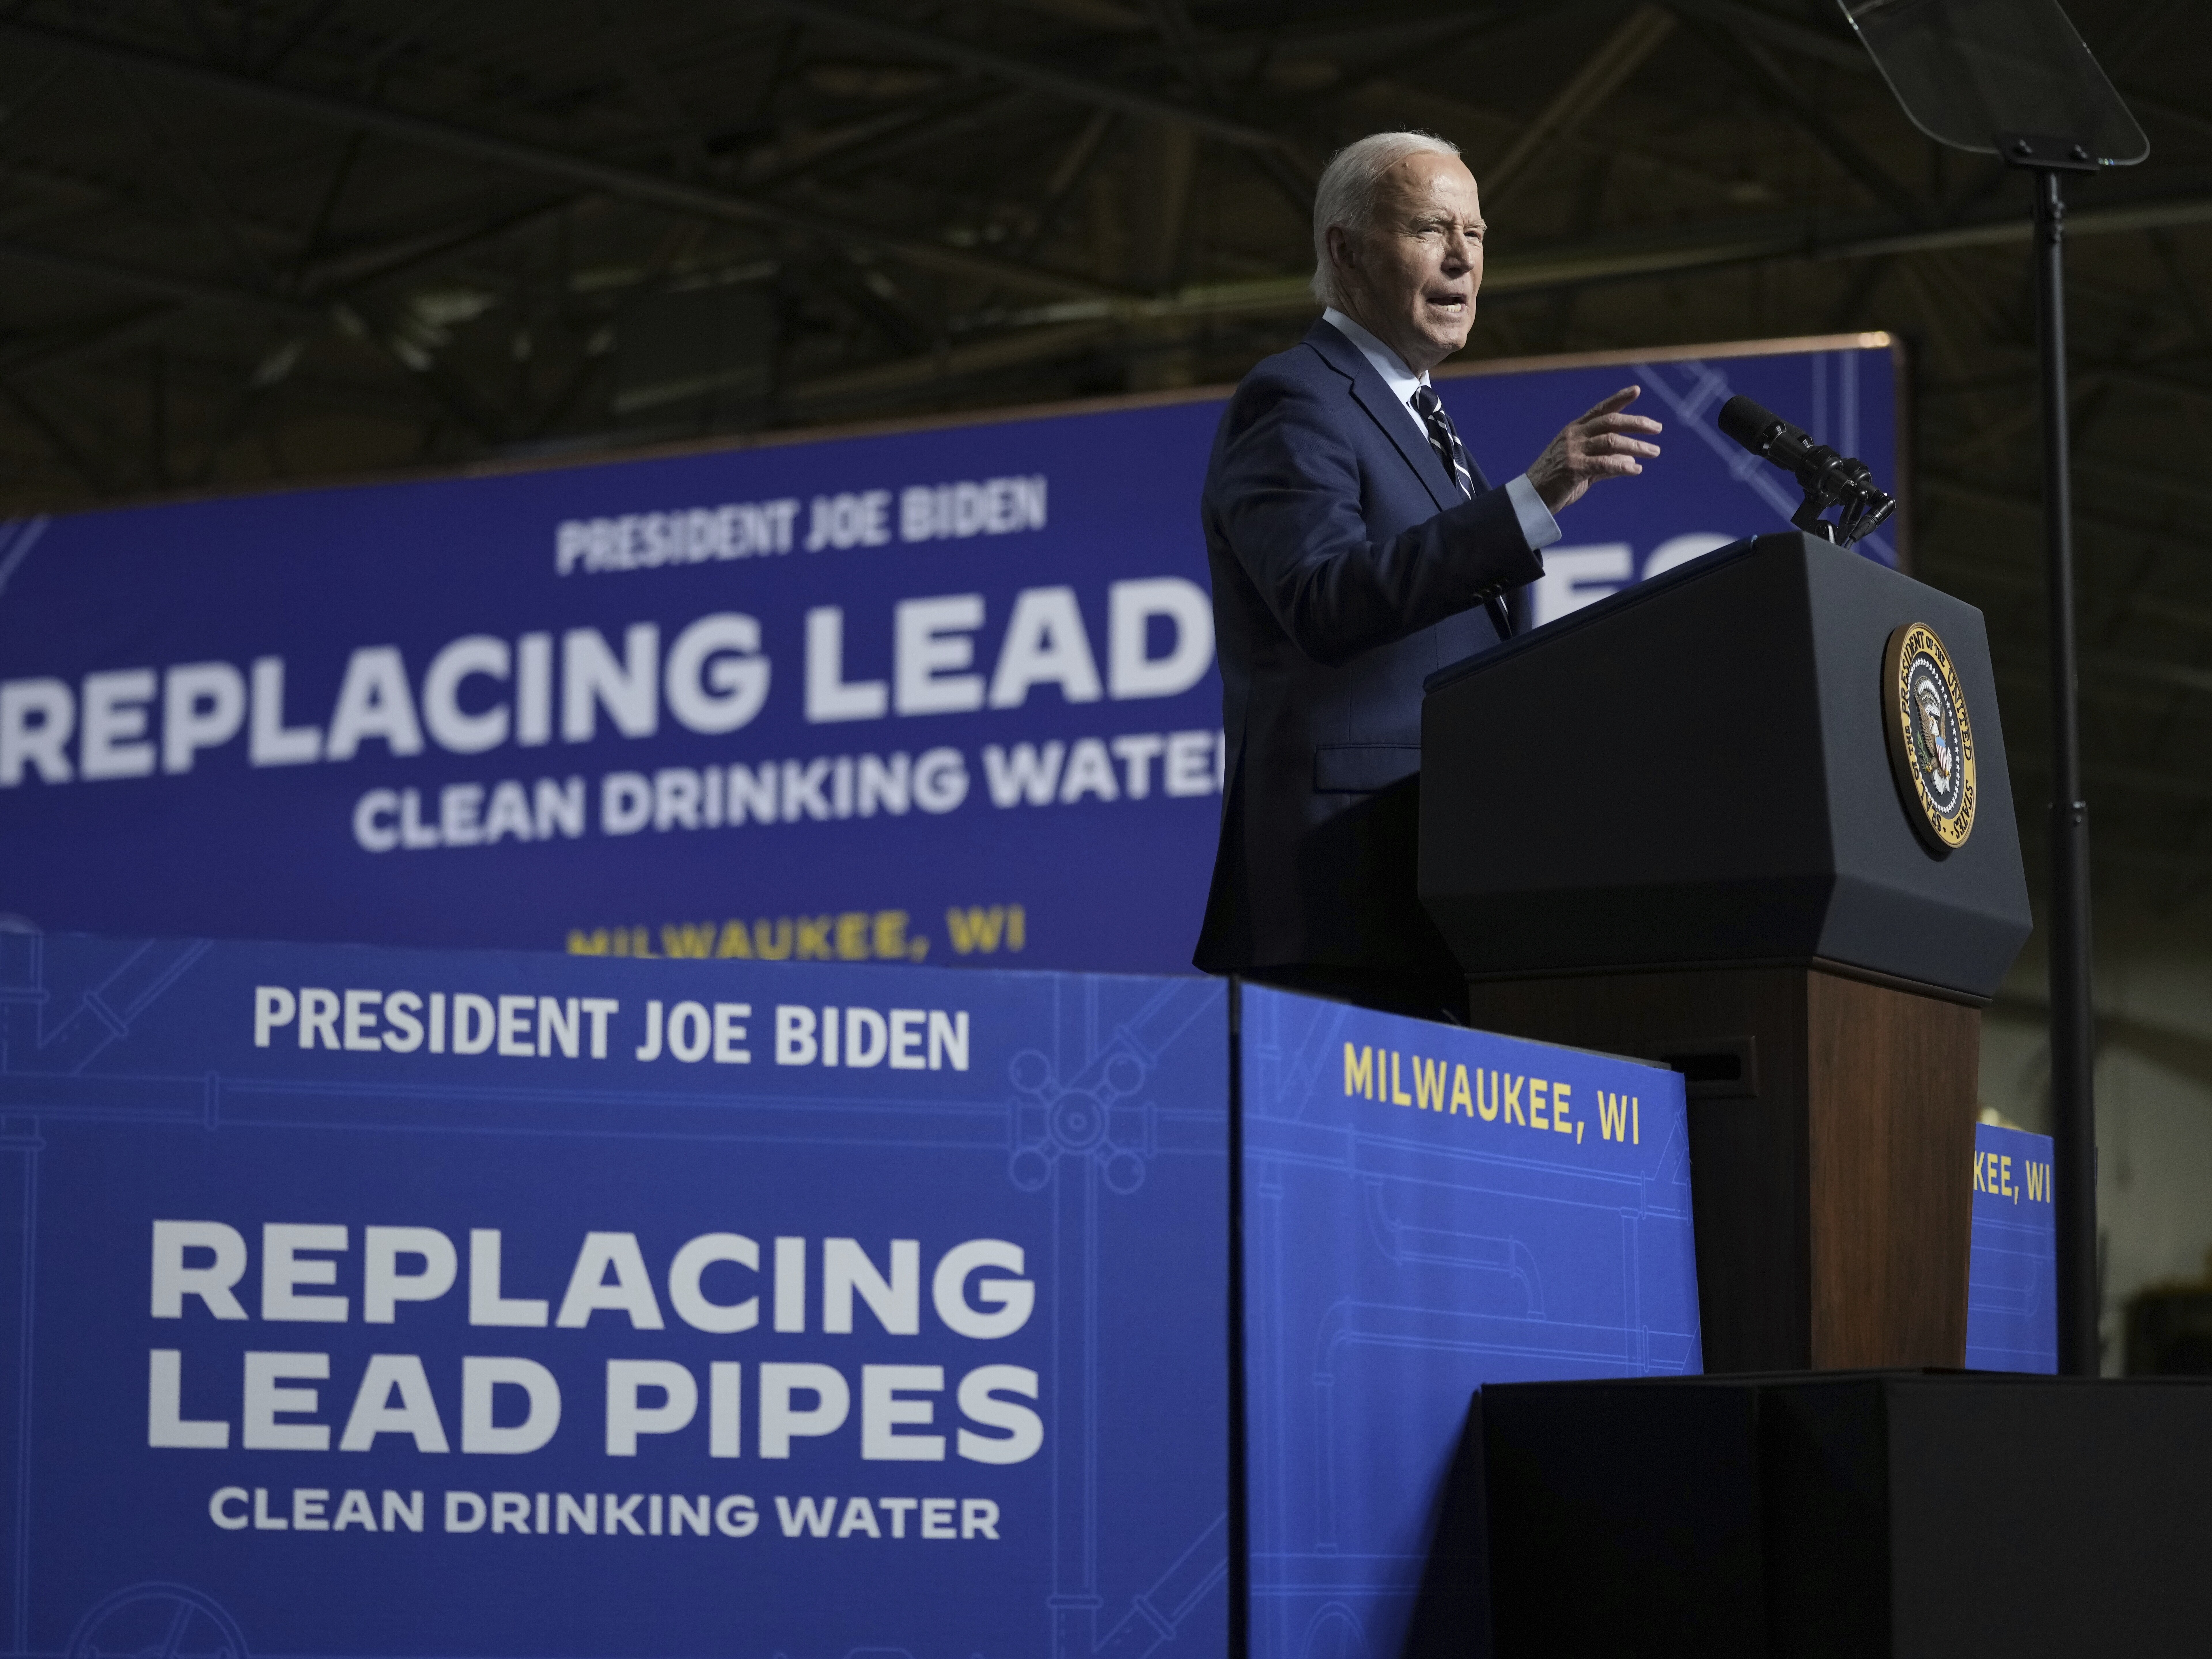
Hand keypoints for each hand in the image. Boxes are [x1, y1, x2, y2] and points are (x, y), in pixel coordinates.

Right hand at [1525, 386, 1662, 513]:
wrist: (1531, 499)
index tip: (1636, 390)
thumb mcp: (1584, 467)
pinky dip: (1623, 466)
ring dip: (1636, 446)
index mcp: (1575, 430)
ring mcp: (1573, 451)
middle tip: (1657, 428)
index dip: (1619, 399)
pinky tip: (1636, 470)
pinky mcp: (1573, 468)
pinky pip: (1604, 463)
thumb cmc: (1557, 483)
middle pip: (1610, 421)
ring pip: (1611, 441)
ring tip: (1654, 451)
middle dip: (1636, 423)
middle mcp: (1574, 435)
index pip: (1600, 410)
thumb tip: (1631, 460)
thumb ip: (1606, 462)